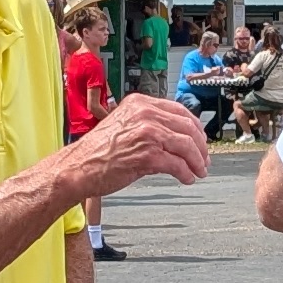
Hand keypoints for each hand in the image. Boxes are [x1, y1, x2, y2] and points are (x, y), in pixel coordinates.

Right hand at [71, 93, 213, 199]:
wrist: (78, 167)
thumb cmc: (98, 151)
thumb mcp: (125, 125)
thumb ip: (149, 125)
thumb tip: (176, 137)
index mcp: (140, 103)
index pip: (180, 111)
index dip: (194, 127)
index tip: (200, 139)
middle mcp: (145, 114)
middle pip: (188, 128)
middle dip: (200, 146)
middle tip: (203, 159)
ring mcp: (147, 134)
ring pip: (186, 145)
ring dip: (197, 161)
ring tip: (198, 171)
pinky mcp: (148, 155)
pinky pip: (177, 165)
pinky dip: (186, 174)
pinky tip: (186, 179)